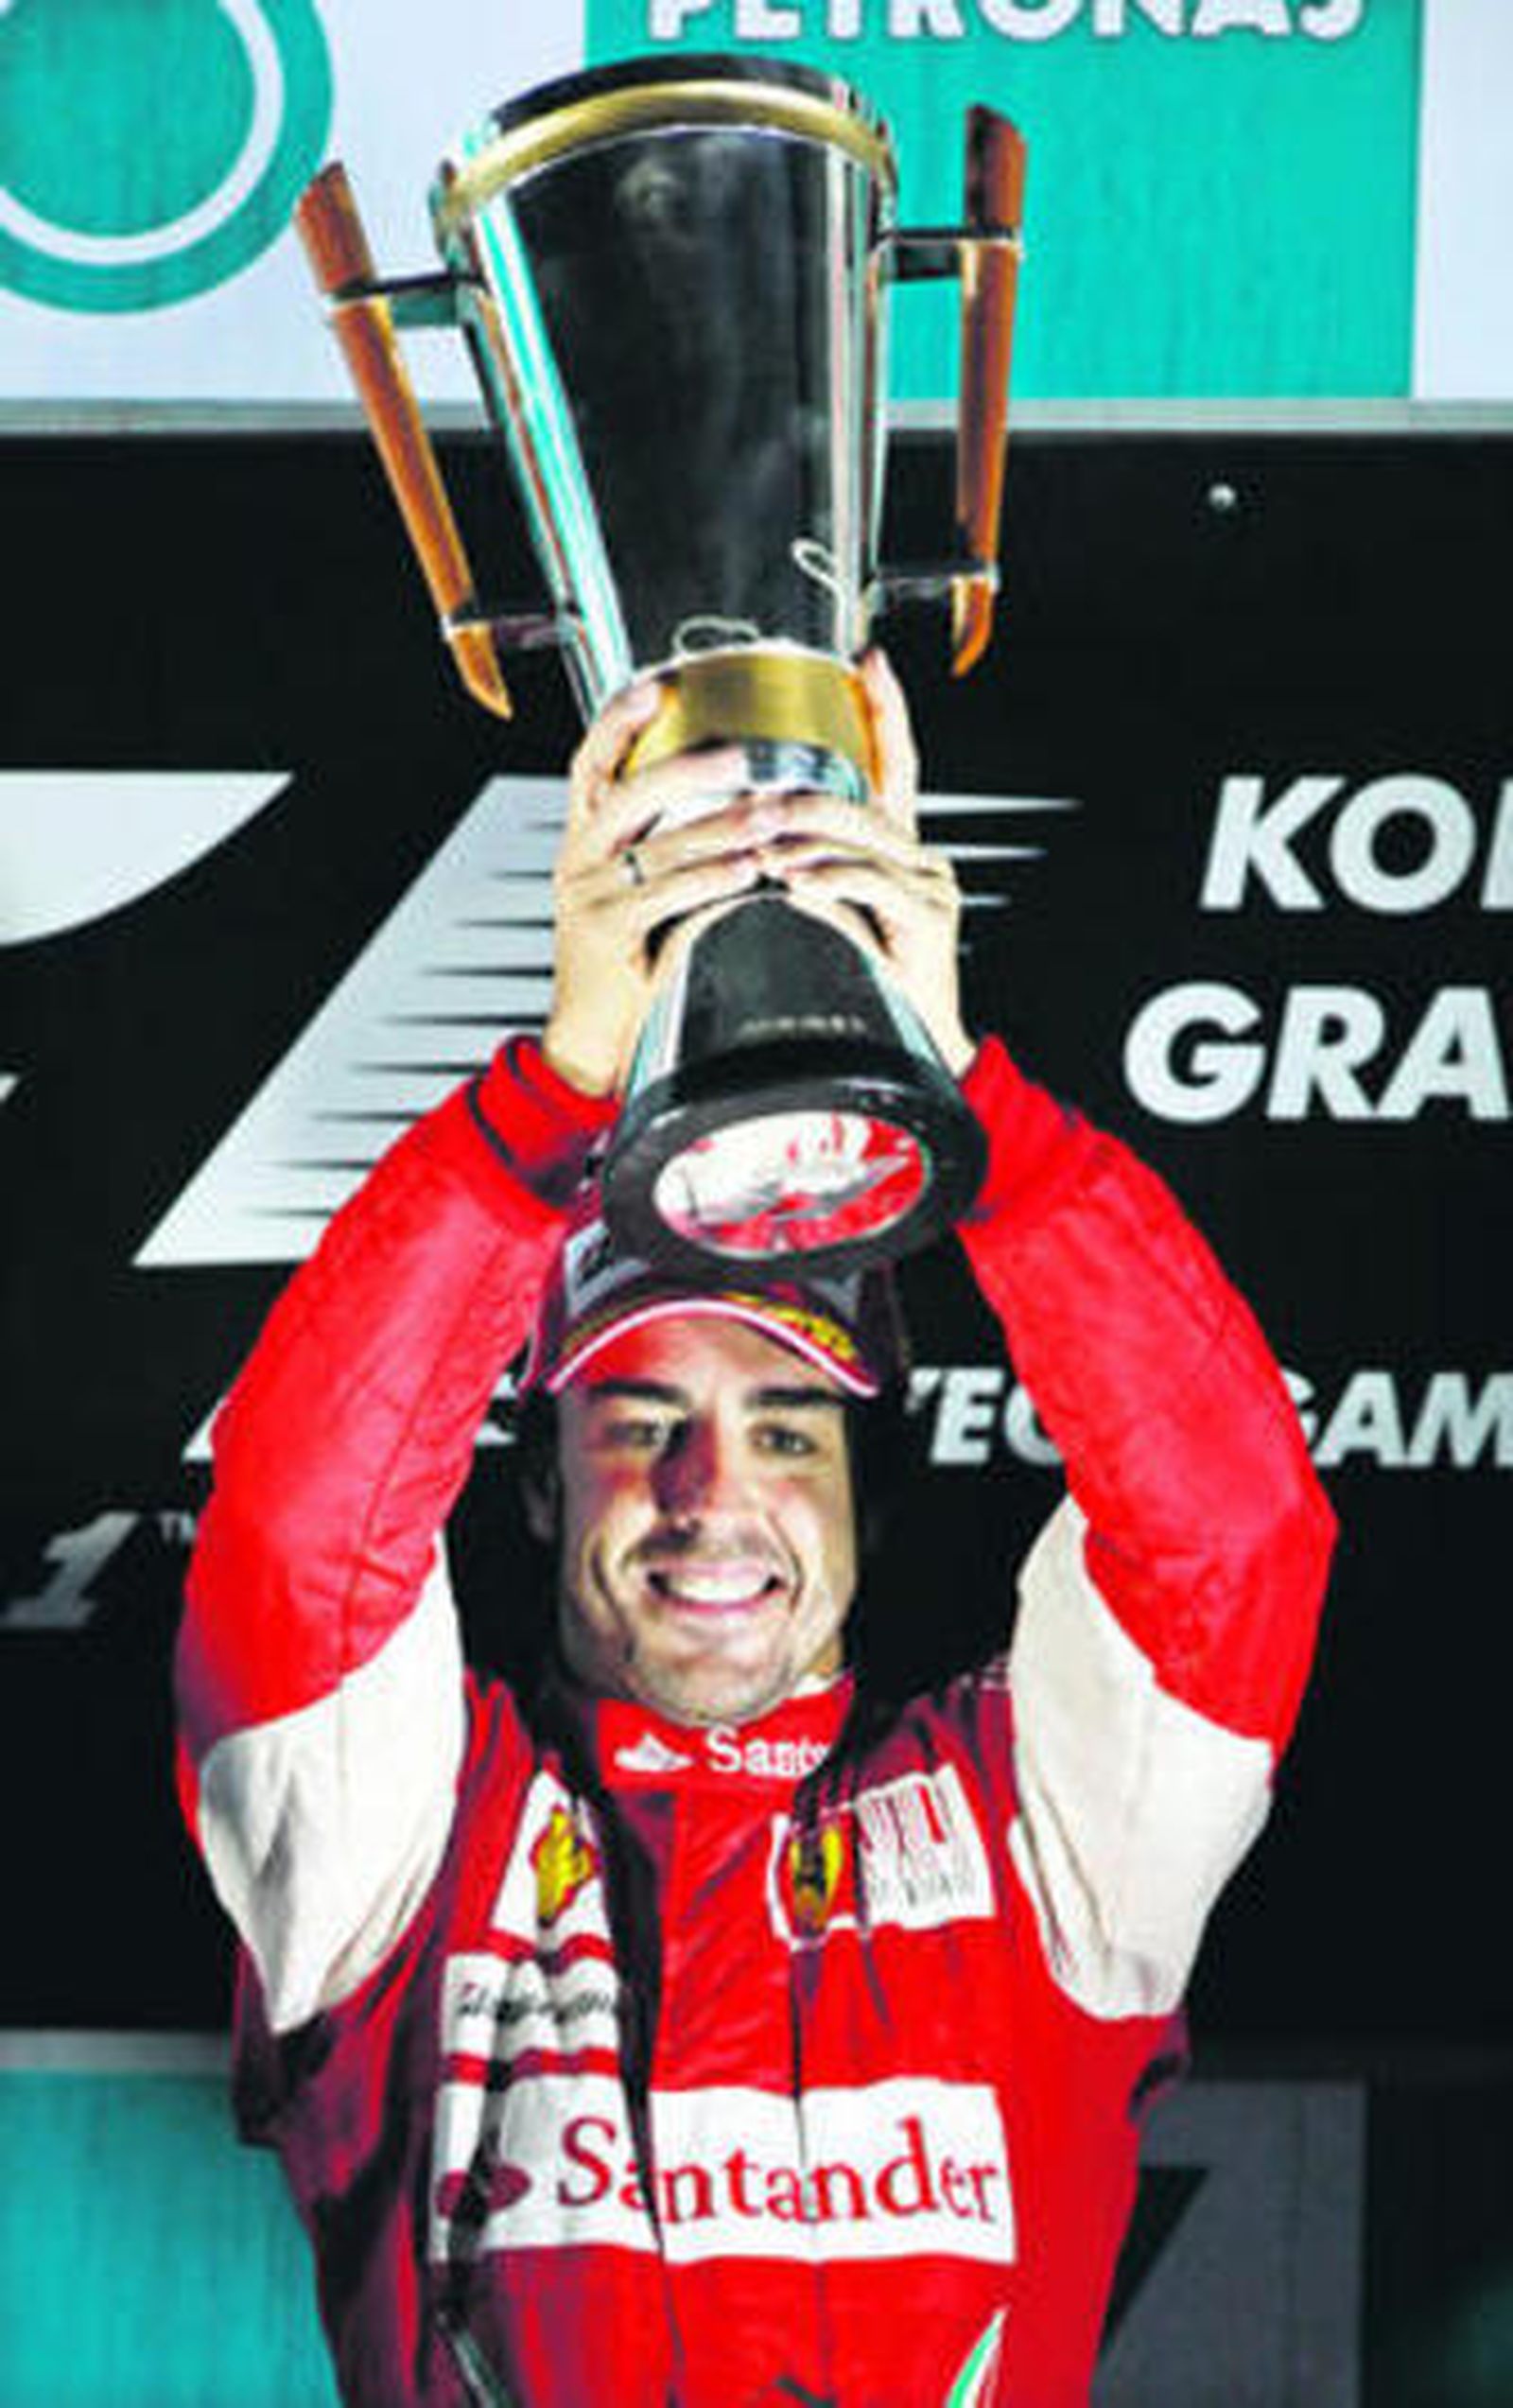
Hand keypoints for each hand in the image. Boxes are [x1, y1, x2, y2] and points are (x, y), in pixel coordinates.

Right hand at [541, 683, 777, 1096]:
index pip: (592, 763)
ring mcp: (587, 895)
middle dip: (686, 769)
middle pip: (627, 794)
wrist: (592, 1032)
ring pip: (656, 846)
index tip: (657, 684)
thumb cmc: (626, 958)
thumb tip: (737, 801)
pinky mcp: (605, 934)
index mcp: (584, 838)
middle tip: (742, 753)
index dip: (619, 721)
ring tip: (766, 813)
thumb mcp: (635, 890)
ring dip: (718, 828)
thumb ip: (667, 846)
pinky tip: (745, 871)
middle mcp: (580, 858)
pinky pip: (663, 897)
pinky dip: (708, 880)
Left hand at [753, 651, 975, 1077]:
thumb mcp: (828, 915)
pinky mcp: (928, 921)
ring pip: (862, 840)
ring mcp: (929, 886)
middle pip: (860, 802)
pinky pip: (873, 885)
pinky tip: (796, 881)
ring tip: (761, 844)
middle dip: (801, 797)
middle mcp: (920, 858)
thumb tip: (751, 840)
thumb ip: (805, 871)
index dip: (885, 711)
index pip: (895, 763)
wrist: (909, 1055)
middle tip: (752, 799)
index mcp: (895, 847)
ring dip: (804, 839)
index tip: (870, 661)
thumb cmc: (863, 986)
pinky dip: (830, 879)